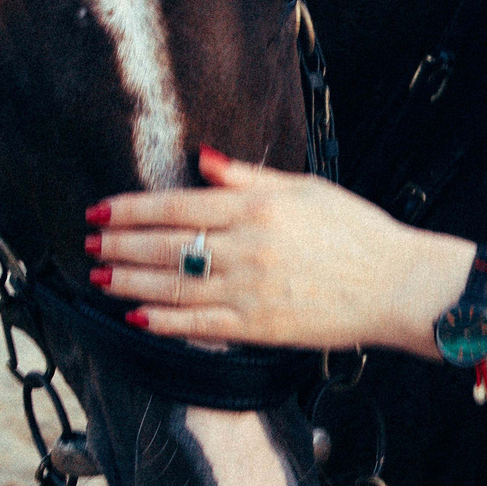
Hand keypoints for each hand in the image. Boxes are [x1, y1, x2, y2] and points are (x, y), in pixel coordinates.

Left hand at [87, 147, 469, 351]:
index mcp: (257, 207)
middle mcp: (246, 247)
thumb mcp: (306, 188)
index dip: (130, 210)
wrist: (398, 285)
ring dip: (128, 283)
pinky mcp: (258, 327)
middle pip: (164, 245)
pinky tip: (138, 318)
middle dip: (119, 246)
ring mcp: (249, 290)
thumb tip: (201, 158)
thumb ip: (248, 176)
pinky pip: (198, 325)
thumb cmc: (359, 232)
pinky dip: (163, 322)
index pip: (175, 205)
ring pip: (172, 287)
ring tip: (100, 279)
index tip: (100, 212)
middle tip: (88, 245)